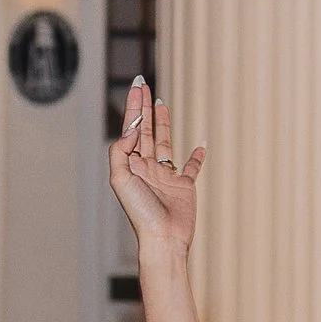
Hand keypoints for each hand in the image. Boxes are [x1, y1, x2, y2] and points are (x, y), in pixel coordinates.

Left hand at [108, 77, 204, 253]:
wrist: (163, 238)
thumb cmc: (140, 212)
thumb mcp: (120, 179)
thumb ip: (121, 151)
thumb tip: (131, 130)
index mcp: (130, 165)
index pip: (132, 129)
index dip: (134, 106)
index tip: (138, 85)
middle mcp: (146, 168)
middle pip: (146, 130)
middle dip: (144, 107)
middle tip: (145, 84)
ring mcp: (165, 177)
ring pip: (165, 143)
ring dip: (163, 122)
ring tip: (162, 101)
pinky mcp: (184, 186)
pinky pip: (191, 167)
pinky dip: (196, 156)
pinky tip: (200, 144)